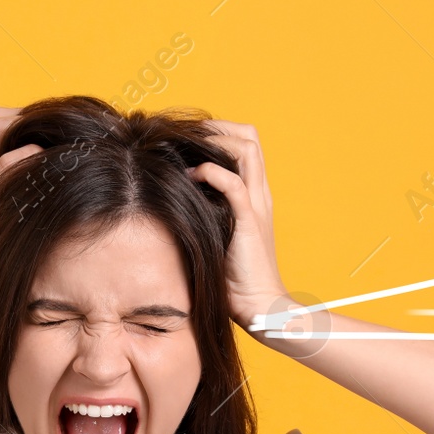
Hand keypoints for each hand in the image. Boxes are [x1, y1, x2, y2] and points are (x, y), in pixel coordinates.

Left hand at [186, 120, 290, 331]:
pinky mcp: (249, 221)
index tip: (190, 140)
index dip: (220, 133)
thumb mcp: (217, 236)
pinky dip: (213, 171)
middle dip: (218, 128)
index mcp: (255, 195)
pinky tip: (193, 176)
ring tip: (189, 149)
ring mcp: (257, 205)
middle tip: (188, 136)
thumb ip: (206, 214)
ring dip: (216, 141)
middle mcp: (260, 193)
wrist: (258, 305)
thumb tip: (174, 199)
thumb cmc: (233, 278)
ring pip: (247, 148)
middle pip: (249, 136)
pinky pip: (234, 184)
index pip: (246, 145)